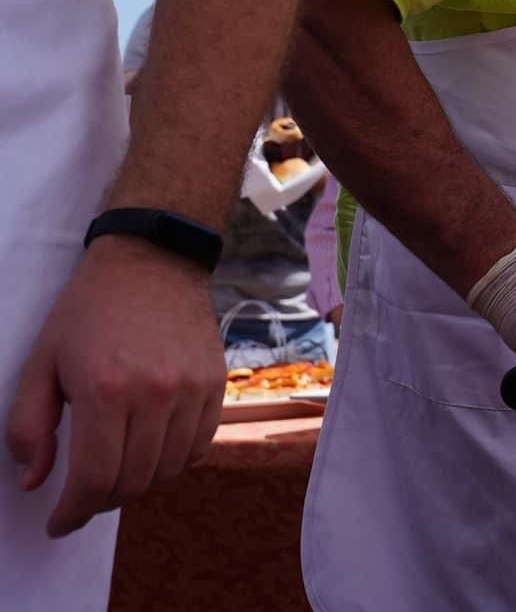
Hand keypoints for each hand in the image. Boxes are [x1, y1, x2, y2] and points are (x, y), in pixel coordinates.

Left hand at [5, 236, 223, 536]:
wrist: (152, 262)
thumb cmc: (88, 311)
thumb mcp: (41, 362)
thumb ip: (29, 427)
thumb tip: (34, 480)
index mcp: (105, 390)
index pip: (94, 478)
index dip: (73, 513)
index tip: (59, 522)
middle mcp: (155, 393)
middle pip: (133, 481)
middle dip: (102, 502)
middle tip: (84, 497)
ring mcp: (192, 389)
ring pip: (168, 470)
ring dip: (139, 484)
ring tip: (117, 472)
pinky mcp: (216, 384)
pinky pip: (199, 446)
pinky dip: (174, 461)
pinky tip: (152, 450)